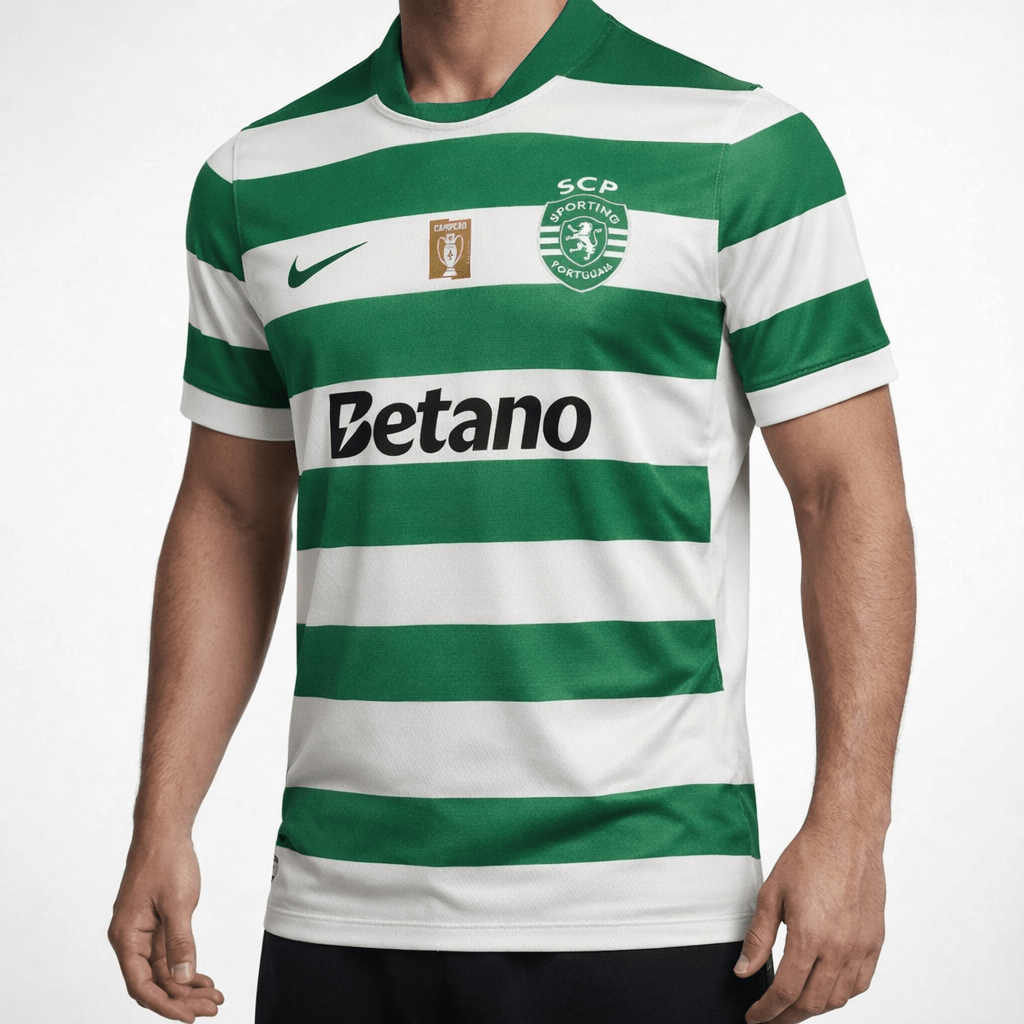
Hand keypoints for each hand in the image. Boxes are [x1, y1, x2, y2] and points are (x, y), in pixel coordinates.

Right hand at [108, 834, 223, 1020]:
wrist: (164, 832)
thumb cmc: (166, 861)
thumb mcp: (178, 903)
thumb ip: (180, 943)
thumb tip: (183, 979)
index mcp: (126, 937)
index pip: (142, 985)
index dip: (165, 1005)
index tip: (190, 1017)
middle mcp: (130, 939)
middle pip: (153, 983)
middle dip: (181, 999)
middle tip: (212, 1008)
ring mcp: (142, 933)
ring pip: (163, 971)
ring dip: (187, 986)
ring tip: (214, 997)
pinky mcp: (155, 925)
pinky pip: (168, 955)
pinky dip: (185, 967)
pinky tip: (203, 979)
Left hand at [734, 822, 884, 1022]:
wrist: (846, 836)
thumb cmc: (809, 857)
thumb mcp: (771, 894)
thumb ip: (758, 937)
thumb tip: (744, 970)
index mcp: (809, 936)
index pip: (786, 991)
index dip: (768, 1011)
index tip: (756, 1017)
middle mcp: (839, 947)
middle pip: (813, 1003)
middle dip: (788, 1016)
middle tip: (771, 1017)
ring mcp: (861, 947)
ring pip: (838, 999)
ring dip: (815, 1009)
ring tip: (795, 1007)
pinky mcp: (875, 941)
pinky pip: (860, 983)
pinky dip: (842, 995)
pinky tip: (827, 991)